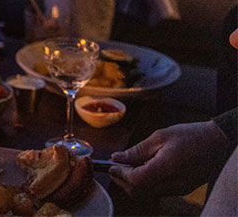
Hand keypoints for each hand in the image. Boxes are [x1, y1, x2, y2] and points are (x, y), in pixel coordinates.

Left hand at [110, 121, 231, 196]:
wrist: (217, 142)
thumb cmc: (190, 135)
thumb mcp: (160, 136)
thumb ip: (137, 150)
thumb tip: (116, 158)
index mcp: (167, 167)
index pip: (136, 180)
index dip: (120, 174)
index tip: (112, 165)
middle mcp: (174, 183)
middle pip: (139, 191)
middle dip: (123, 181)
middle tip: (117, 166)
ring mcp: (179, 188)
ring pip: (147, 194)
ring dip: (133, 183)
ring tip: (130, 165)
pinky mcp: (182, 189)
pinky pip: (157, 191)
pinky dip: (145, 184)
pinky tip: (144, 168)